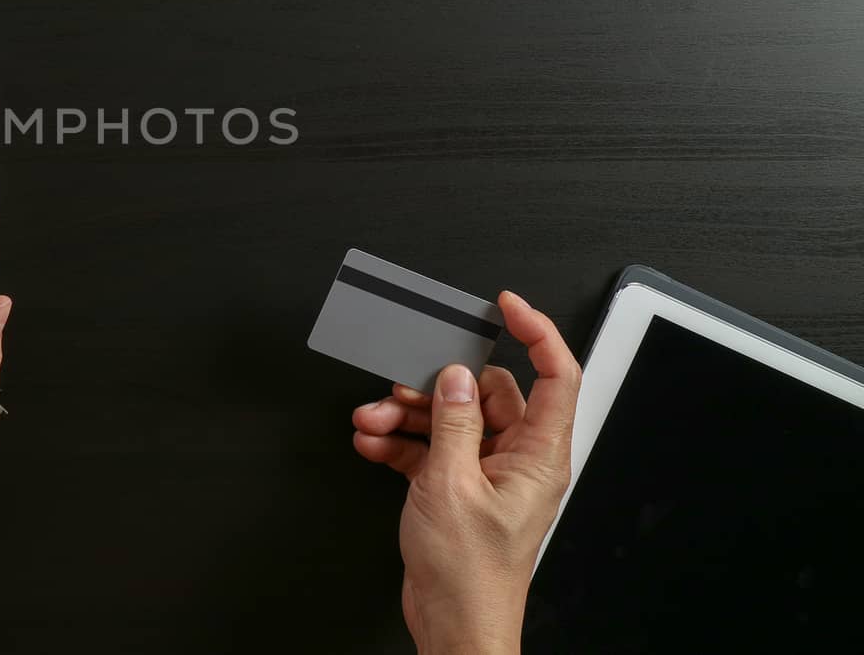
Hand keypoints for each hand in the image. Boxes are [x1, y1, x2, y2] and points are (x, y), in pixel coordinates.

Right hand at [350, 292, 580, 654]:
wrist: (453, 623)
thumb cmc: (471, 576)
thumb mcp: (452, 485)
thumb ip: (452, 423)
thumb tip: (454, 377)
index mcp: (539, 456)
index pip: (556, 376)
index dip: (537, 332)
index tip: (508, 306)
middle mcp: (519, 460)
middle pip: (484, 394)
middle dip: (436, 386)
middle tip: (402, 384)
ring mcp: (487, 473)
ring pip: (450, 419)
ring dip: (407, 415)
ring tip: (373, 419)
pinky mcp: (458, 488)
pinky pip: (430, 447)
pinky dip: (400, 442)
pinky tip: (373, 442)